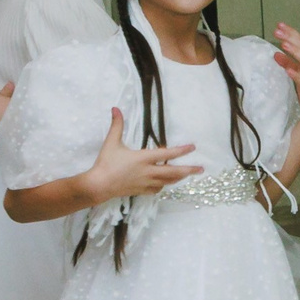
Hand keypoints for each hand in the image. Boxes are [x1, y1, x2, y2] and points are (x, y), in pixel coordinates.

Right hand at [81, 108, 199, 200]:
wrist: (98, 185)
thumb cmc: (106, 163)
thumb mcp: (112, 142)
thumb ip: (117, 125)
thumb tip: (116, 108)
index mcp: (143, 158)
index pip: (168, 154)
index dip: (181, 151)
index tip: (192, 148)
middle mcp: (148, 171)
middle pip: (174, 172)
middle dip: (189, 170)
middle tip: (201, 169)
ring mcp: (145, 183)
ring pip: (167, 182)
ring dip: (178, 178)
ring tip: (186, 174)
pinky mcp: (140, 191)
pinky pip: (157, 189)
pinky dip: (163, 186)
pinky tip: (164, 183)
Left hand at [272, 23, 299, 120]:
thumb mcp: (298, 71)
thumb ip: (288, 62)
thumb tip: (276, 54)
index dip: (291, 33)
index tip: (279, 25)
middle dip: (291, 38)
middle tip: (277, 31)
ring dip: (294, 52)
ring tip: (283, 45)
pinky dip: (295, 73)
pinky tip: (288, 70)